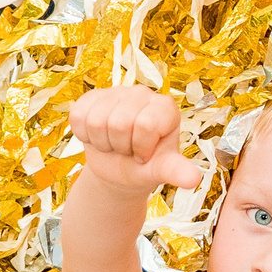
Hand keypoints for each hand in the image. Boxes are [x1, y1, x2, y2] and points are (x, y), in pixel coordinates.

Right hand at [67, 86, 203, 195]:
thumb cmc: (144, 167)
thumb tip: (194, 179)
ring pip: (96, 120)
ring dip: (102, 142)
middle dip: (120, 147)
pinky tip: (97, 136)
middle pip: (118, 123)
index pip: (145, 125)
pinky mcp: (92, 97)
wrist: (118, 170)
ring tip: (114, 144)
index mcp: (165, 108)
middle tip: (127, 150)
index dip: (140, 148)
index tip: (145, 154)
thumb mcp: (160, 170)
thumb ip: (175, 170)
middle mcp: (142, 93)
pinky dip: (84, 135)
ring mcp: (116, 92)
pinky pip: (78, 116)